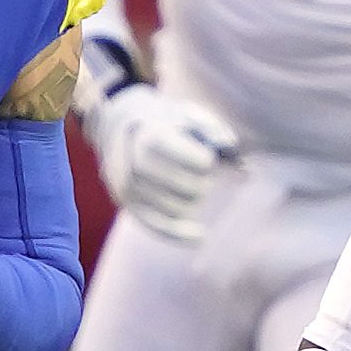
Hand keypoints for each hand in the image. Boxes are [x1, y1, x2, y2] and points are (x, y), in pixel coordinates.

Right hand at [83, 82, 238, 241]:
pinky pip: (159, 227)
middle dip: (204, 181)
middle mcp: (136, 164)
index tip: (206, 156)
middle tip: (202, 171)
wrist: (116, 127)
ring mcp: (129, 188)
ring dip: (195, 199)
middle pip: (191, 187)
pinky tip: (200, 237)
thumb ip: (213, 130)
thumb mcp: (186, 113)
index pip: (198, 162)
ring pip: (179, 208)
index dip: (208, 161)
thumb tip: (234, 153)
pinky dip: (181, 235)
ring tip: (190, 182)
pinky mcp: (128, 205)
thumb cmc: (163, 122)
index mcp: (153, 136)